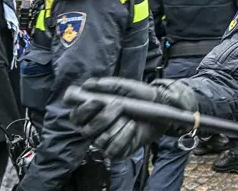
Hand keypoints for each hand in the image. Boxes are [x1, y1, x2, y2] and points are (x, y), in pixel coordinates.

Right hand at [68, 77, 197, 160]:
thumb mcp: (125, 86)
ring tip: (130, 117)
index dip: (82, 110)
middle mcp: (95, 128)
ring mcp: (105, 141)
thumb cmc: (141, 97)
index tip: (95, 101)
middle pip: (86, 129)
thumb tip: (86, 84)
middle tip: (119, 105)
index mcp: (93, 112)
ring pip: (100, 140)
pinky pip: (112, 149)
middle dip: (104, 116)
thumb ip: (106, 85)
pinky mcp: (116, 152)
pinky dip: (124, 136)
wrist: (161, 109)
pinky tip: (132, 127)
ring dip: (117, 126)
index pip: (75, 115)